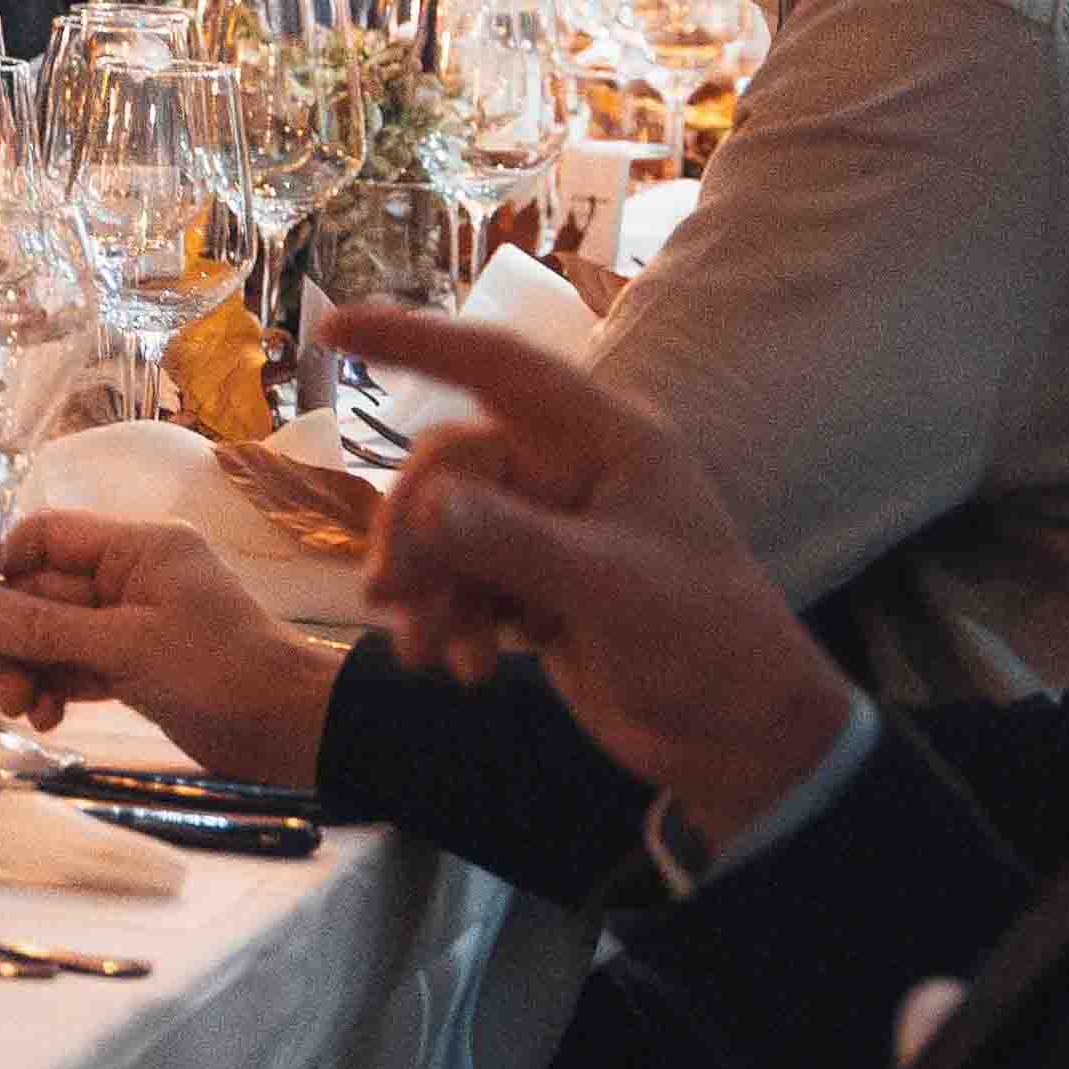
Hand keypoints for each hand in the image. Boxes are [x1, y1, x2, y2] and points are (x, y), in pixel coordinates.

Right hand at [0, 507, 338, 782]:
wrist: (295, 732)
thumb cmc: (222, 674)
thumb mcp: (128, 647)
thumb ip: (46, 627)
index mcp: (137, 547)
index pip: (44, 536)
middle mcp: (131, 576)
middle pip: (39, 590)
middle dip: (2, 631)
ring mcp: (133, 623)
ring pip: (52, 634)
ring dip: (24, 666)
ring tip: (16, 706)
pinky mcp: (136, 667)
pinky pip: (75, 666)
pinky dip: (53, 688)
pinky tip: (45, 717)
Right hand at [323, 310, 857, 854]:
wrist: (736, 737)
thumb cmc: (704, 642)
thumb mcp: (611, 588)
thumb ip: (515, 543)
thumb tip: (425, 507)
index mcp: (602, 439)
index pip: (495, 366)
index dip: (414, 341)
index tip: (332, 330)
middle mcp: (567, 470)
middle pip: (449, 467)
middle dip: (413, 530)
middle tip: (391, 594)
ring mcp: (547, 528)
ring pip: (442, 530)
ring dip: (425, 588)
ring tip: (426, 651)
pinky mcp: (532, 584)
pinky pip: (457, 580)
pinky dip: (448, 620)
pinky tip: (463, 668)